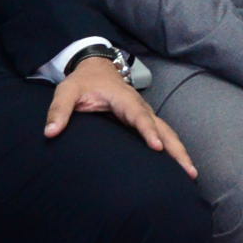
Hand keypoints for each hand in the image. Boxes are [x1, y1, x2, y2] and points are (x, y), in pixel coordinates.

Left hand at [47, 55, 196, 173]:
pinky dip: (174, 150)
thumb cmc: (82, 81)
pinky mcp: (145, 121)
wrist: (96, 68)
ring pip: (168, 133)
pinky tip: (180, 166)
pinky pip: (164, 135)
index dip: (148, 131)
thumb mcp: (66, 91)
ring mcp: (145, 114)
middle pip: (163, 128)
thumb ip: (58, 110)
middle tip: (189, 171)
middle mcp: (140, 107)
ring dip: (180, 152)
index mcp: (123, 99)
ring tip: (192, 174)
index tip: (157, 148)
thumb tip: (50, 133)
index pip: (138, 116)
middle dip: (176, 149)